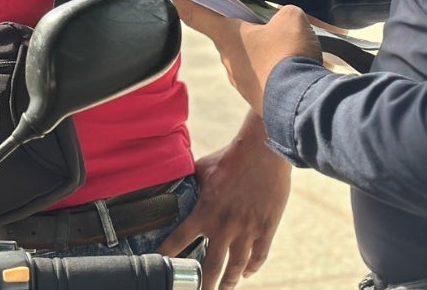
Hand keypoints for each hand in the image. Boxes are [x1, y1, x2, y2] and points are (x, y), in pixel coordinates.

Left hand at [157, 120, 290, 289]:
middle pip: (210, 267)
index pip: (178, 240)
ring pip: (235, 268)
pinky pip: (258, 256)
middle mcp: (224, 226)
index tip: (160, 264)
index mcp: (205, 211)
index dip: (167, 254)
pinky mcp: (265, 228)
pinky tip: (246, 273)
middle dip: (202, 285)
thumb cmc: (230, 157)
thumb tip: (176, 185)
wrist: (264, 151)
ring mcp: (246, 230)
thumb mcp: (202, 168)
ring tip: (223, 289)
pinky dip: (252, 268)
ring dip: (228, 282)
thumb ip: (190, 183)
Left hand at [180, 4, 321, 112]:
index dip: (180, 0)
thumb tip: (282, 23)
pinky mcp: (258, 98)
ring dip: (265, 51)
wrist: (301, 103)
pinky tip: (295, 68)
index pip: (196, 13)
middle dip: (247, 28)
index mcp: (227, 35)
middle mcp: (228, 60)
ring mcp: (242, 82)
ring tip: (292, 49)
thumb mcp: (290, 18)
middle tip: (271, 23)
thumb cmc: (288, 54)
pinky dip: (277, 70)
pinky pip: (265, 76)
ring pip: (250, 57)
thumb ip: (280, 13)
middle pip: (230, 35)